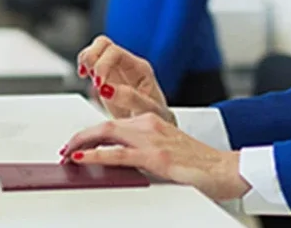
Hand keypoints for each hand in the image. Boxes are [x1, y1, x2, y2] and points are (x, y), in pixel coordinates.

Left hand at [61, 114, 248, 201]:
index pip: (113, 123)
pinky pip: (118, 154)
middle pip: (104, 124)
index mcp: (152, 121)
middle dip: (80, 135)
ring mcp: (152, 140)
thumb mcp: (166, 150)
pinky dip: (96, 154)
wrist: (226, 169)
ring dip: (81, 142)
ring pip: (107, 132)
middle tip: (64, 148)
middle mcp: (149, 125)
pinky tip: (82, 158)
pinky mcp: (156, 157)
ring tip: (67, 153)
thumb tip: (119, 161)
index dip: (90, 132)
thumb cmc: (200, 163)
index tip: (76, 143)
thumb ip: (144, 150)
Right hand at [77, 36, 172, 123]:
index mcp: (139, 68)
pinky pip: (91, 61)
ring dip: (86, 60)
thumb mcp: (147, 111)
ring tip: (86, 76)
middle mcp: (126, 64)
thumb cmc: (154, 116)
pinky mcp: (105, 76)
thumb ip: (130, 98)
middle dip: (92, 59)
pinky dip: (83, 65)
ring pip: (95, 49)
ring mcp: (115, 69)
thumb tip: (108, 89)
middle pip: (103, 44)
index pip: (115, 52)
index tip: (99, 85)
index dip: (102, 64)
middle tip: (93, 80)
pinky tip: (84, 76)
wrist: (152, 124)